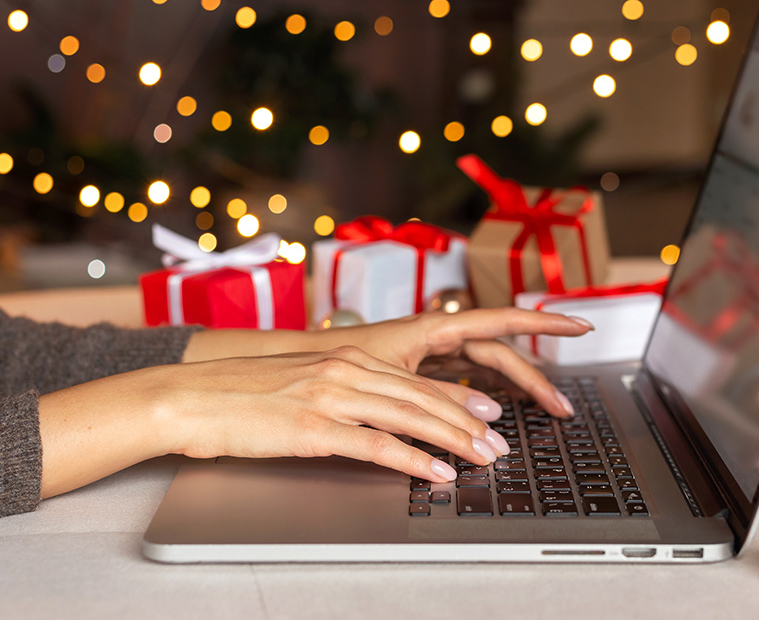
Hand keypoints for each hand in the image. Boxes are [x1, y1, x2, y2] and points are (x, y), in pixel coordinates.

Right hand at [39, 344, 511, 497]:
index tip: (487, 415)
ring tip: (483, 459)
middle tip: (498, 444)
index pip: (416, 381)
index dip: (458, 399)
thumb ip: (342, 393)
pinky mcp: (313, 428)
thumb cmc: (239, 395)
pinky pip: (375, 445)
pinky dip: (413, 460)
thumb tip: (375, 416)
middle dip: (468, 423)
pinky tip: (435, 473)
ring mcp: (330, 397)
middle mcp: (344, 370)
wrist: (188, 397)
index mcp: (344, 357)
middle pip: (423, 398)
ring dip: (454, 441)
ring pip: (409, 417)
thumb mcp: (302, 384)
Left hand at [333, 308, 593, 417]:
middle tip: (564, 407)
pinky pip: (465, 382)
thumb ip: (437, 397)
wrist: (291, 366)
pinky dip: (486, 397)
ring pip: (485, 371)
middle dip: (536, 379)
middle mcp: (436, 337)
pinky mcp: (419, 373)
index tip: (581, 325)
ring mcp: (430, 354)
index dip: (544, 324)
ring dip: (516, 391)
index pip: (502, 321)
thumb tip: (486, 416)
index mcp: (433, 327)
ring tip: (544, 413)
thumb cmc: (330, 361)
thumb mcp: (389, 381)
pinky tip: (502, 413)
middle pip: (500, 355)